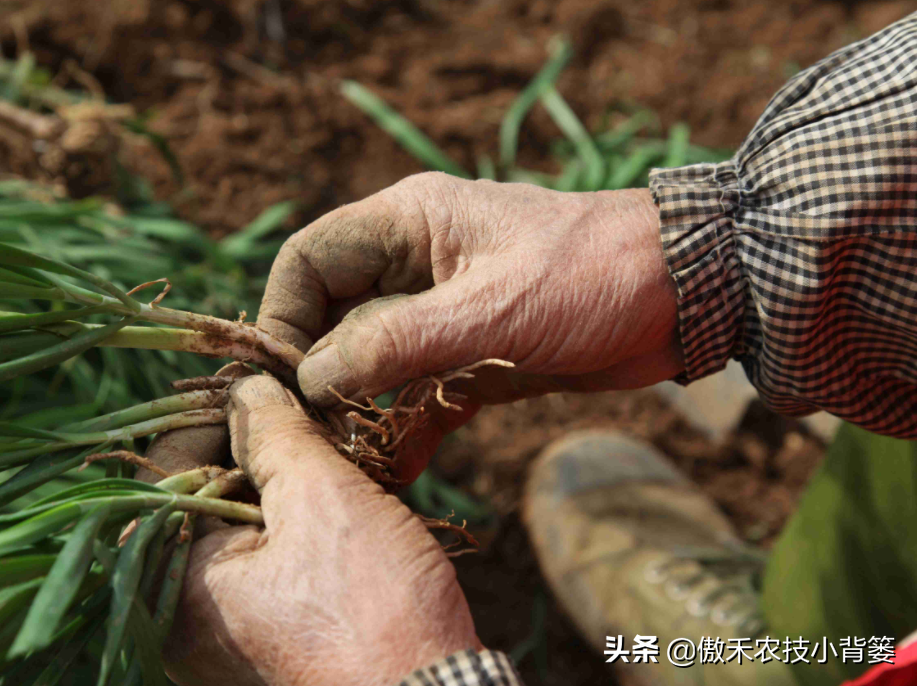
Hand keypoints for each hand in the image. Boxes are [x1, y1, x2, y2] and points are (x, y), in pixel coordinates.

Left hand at [160, 375, 480, 685]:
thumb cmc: (374, 609)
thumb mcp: (321, 497)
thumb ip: (273, 432)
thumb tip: (246, 388)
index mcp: (171, 582)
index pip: (169, 467)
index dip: (216, 411)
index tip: (260, 376)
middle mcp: (179, 613)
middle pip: (202, 494)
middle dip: (253, 447)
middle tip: (301, 411)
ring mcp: (221, 629)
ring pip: (236, 523)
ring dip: (279, 480)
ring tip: (325, 449)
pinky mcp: (262, 635)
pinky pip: (261, 558)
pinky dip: (291, 521)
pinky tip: (333, 498)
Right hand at [258, 172, 682, 475]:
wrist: (687, 295)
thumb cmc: (589, 275)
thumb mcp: (488, 308)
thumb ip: (395, 342)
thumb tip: (310, 376)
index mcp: (406, 224)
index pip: (309, 261)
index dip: (281, 316)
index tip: (278, 378)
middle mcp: (413, 266)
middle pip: (332, 318)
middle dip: (318, 374)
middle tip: (311, 432)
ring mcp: (443, 315)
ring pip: (374, 364)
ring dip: (360, 409)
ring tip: (346, 459)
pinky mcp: (475, 357)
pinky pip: (422, 395)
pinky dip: (408, 428)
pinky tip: (396, 471)